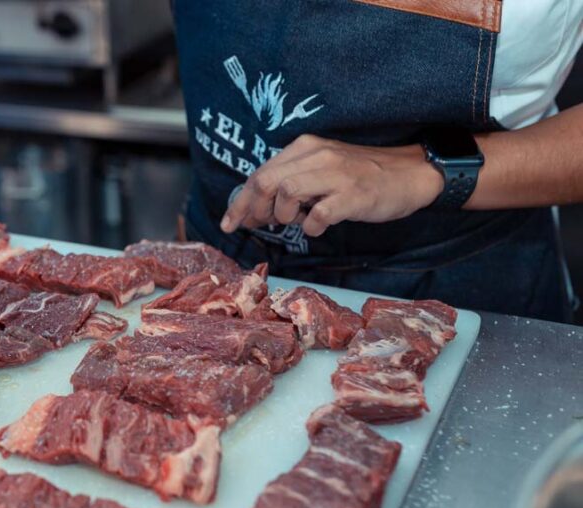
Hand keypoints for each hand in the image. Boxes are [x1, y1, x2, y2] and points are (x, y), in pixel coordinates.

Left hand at [221, 135, 444, 236]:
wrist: (410, 174)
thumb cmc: (361, 176)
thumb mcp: (322, 168)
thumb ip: (291, 181)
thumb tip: (257, 207)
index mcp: (305, 147)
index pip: (260, 173)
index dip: (240, 201)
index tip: (230, 222)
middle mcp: (317, 156)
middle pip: (265, 181)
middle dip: (251, 208)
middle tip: (255, 226)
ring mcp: (336, 175)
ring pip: (286, 192)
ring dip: (282, 214)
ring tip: (295, 221)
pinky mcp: (353, 196)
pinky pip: (318, 214)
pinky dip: (311, 226)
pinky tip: (318, 227)